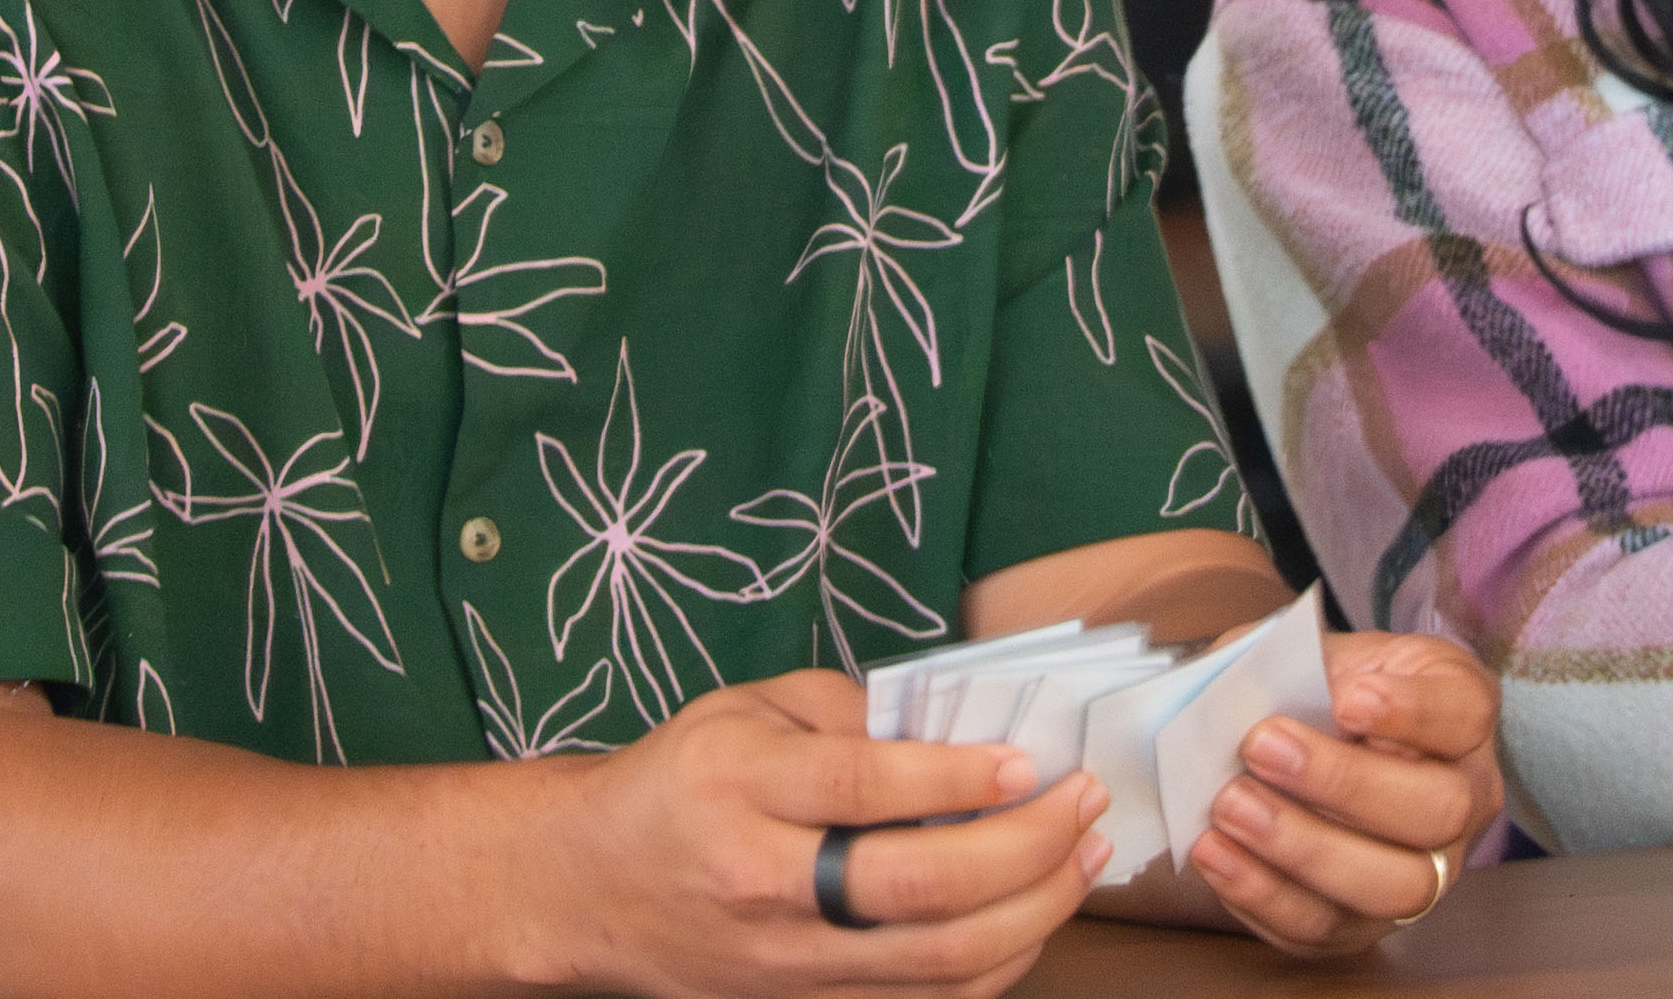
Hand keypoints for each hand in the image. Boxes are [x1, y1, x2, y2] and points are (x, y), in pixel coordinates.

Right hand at [525, 668, 1106, 998]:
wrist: (588, 887)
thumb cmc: (678, 784)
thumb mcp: (742, 710)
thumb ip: (847, 710)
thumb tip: (960, 727)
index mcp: (735, 786)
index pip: (864, 788)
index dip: (960, 779)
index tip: (1029, 762)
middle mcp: (760, 881)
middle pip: (918, 885)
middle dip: (1027, 847)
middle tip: (1084, 803)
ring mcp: (783, 960)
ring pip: (937, 959)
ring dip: (1035, 909)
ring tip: (1083, 858)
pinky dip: (998, 962)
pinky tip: (1034, 914)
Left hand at [1178, 630, 1506, 957]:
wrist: (1288, 741)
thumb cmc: (1308, 690)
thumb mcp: (1308, 653)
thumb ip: (1290, 665)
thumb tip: (1247, 700)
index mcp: (1459, 711)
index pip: (1464, 713)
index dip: (1412, 711)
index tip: (1349, 698)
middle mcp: (1463, 798)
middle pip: (1438, 810)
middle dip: (1345, 784)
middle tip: (1261, 748)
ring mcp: (1426, 871)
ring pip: (1395, 886)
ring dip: (1304, 849)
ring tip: (1230, 807)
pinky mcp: (1368, 922)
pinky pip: (1326, 927)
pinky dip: (1264, 893)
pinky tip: (1216, 852)